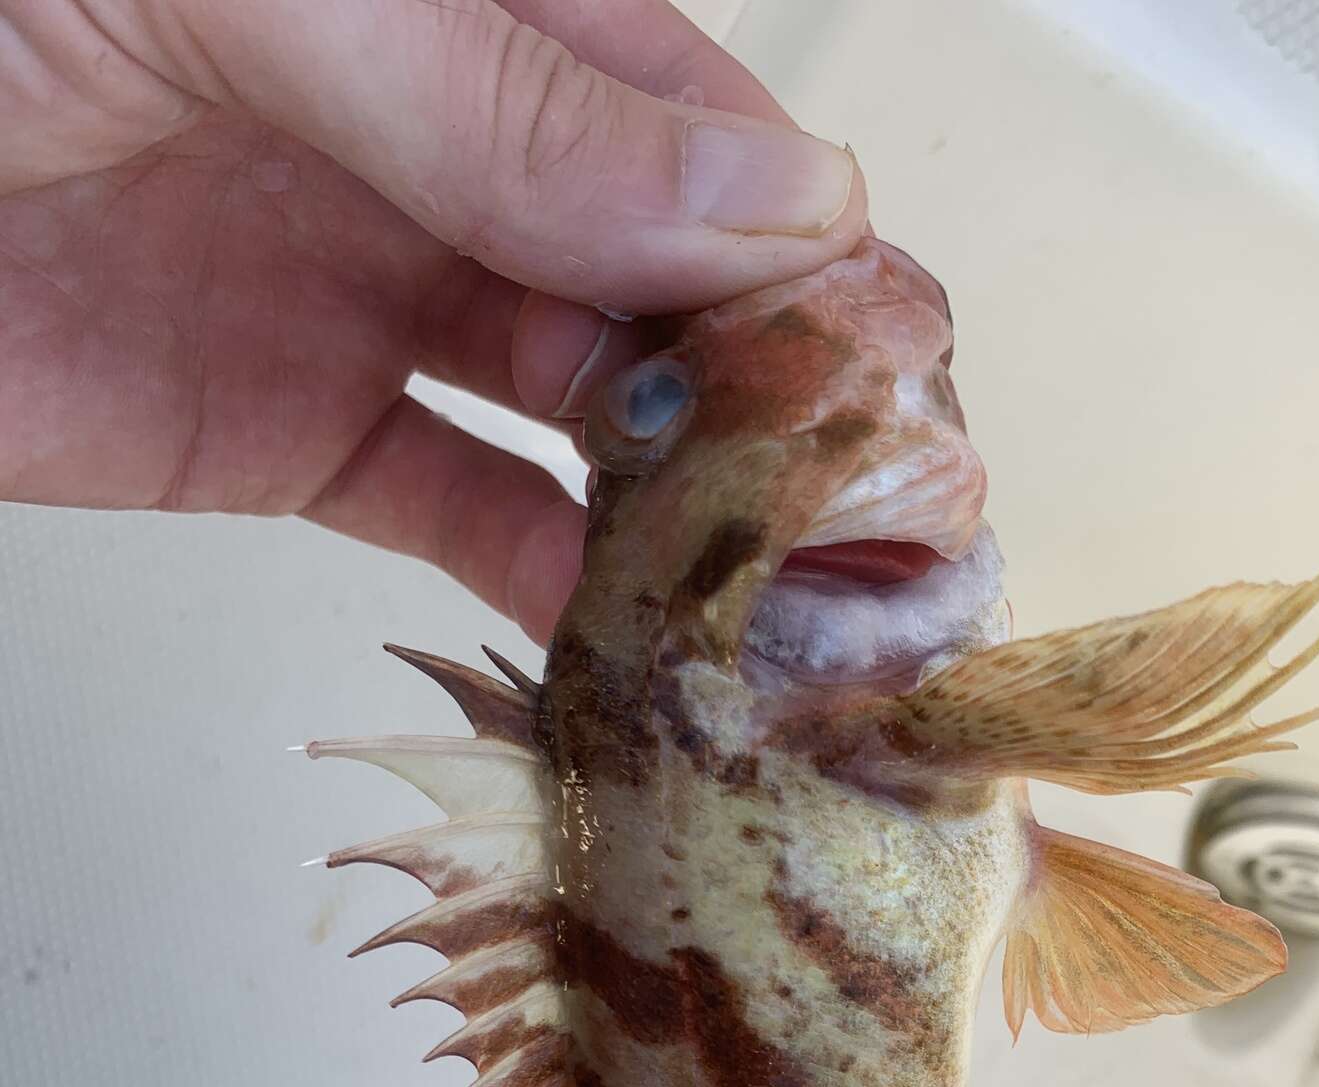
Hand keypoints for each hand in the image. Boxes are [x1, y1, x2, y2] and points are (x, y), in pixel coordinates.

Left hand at [0, 1, 866, 641]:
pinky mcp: (298, 430)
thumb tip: (762, 193)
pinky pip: (464, 512)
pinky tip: (637, 634)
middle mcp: (431, 138)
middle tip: (884, 499)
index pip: (677, 112)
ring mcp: (371, 287)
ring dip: (695, 499)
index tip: (888, 352)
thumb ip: (495, 88)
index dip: (798, 233)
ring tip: (794, 589)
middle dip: (780, 380)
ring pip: (587, 404)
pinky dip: (555, 581)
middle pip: (662, 268)